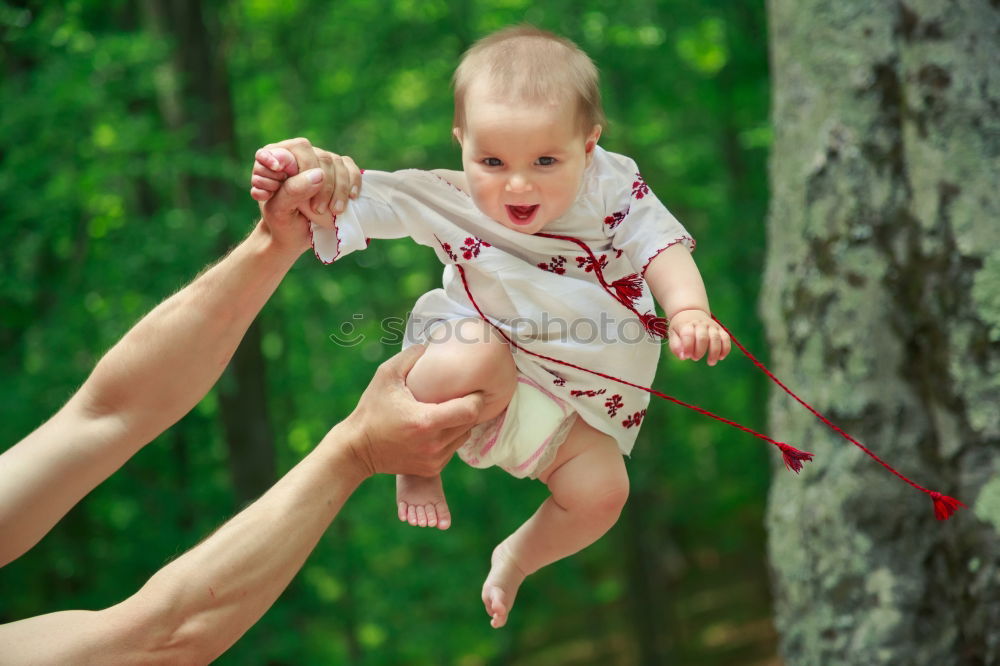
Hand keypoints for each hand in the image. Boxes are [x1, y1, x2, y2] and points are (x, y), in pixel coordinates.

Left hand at [250, 137, 360, 229]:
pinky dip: (353, 183)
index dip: (304, 163)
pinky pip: (350, 169)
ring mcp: (320, 162)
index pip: (297, 149)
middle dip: (324, 185)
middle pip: (321, 157)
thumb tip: (319, 174)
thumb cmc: (281, 222)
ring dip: (340, 189)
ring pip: (337, 163)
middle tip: (318, 209)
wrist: (294, 236)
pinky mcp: (337, 172)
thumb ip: (292, 191)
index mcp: (277, 157)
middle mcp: (300, 155)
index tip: (306, 189)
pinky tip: (352, 197)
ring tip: (335, 211)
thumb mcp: (279, 210)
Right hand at [341, 345, 483, 476]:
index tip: (473, 386)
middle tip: (464, 393)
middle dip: (470, 407)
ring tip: (450, 408)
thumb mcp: (386, 375)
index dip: (476, 397)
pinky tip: (439, 425)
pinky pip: (453, 448)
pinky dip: (451, 436)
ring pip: (464, 436)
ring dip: (461, 422)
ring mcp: (434, 460)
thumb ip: (410, 356)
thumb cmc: (372, 409)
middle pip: (470, 423)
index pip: (470, 410)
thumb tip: (430, 345)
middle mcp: (434, 444)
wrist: (357, 449)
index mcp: (426, 421)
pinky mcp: (432, 468)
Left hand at [667, 309, 730, 365]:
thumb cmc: (681, 328)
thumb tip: (684, 357)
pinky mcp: (720, 329)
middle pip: (703, 337)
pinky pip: (726, 338)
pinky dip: (725, 349)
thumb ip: (676, 346)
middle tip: (695, 358)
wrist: (690, 313)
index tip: (686, 356)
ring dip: (714, 352)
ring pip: (716, 338)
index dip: (688, 347)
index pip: (688, 335)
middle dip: (700, 351)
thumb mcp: (673, 334)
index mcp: (687, 324)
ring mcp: (711, 326)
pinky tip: (720, 357)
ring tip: (710, 363)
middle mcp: (700, 324)